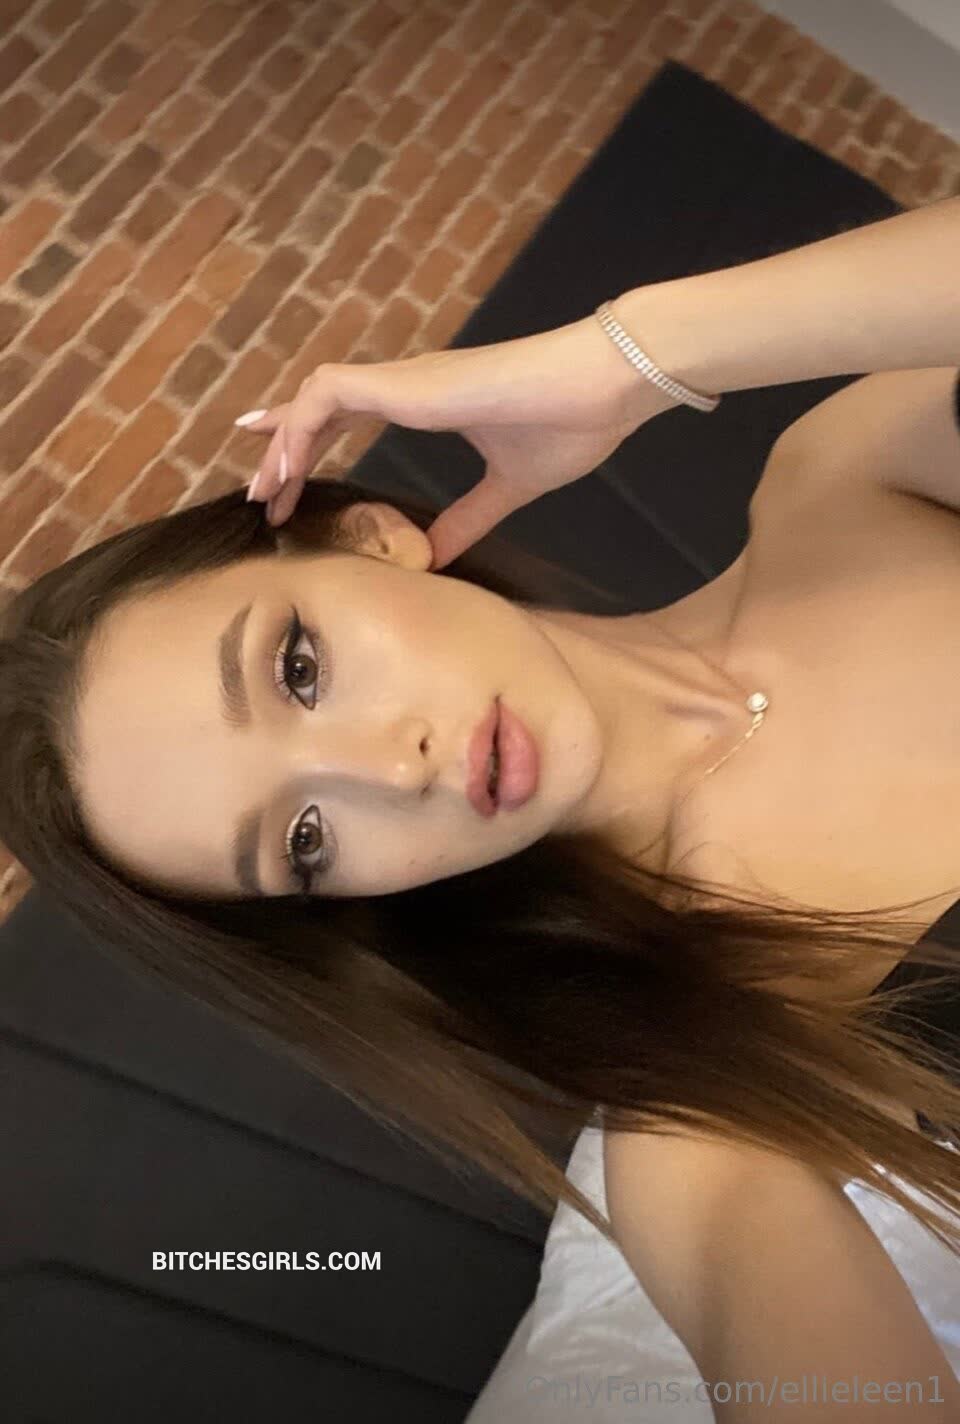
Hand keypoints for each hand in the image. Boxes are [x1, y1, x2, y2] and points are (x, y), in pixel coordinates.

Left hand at [236, 314, 677, 569]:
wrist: (600, 387)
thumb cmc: (568, 424)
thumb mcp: (509, 487)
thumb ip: (469, 519)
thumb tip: (437, 558)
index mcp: (428, 403)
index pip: (350, 414)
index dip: (309, 440)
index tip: (279, 476)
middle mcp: (407, 386)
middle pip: (321, 407)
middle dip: (283, 448)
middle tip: (259, 493)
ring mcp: (404, 380)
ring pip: (315, 398)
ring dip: (284, 441)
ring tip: (264, 489)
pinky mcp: (406, 382)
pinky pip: (328, 394)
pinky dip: (300, 426)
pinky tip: (286, 466)